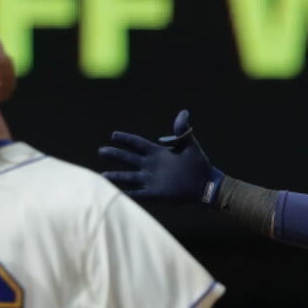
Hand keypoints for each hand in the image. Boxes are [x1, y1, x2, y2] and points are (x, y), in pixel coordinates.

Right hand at [99, 110, 223, 203]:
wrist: (206, 183)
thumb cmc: (198, 163)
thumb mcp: (189, 144)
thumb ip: (182, 130)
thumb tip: (184, 112)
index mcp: (157, 153)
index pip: (137, 144)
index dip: (125, 139)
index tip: (113, 135)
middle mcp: (151, 166)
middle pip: (129, 159)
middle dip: (115, 155)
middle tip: (102, 150)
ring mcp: (152, 180)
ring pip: (130, 177)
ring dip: (117, 177)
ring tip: (102, 176)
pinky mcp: (156, 193)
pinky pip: (139, 194)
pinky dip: (128, 194)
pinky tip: (117, 194)